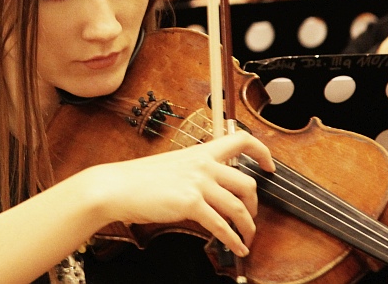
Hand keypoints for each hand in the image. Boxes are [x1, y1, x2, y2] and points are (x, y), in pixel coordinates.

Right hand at [91, 131, 273, 256]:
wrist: (118, 187)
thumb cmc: (139, 179)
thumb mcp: (173, 166)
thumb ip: (194, 172)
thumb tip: (210, 189)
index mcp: (199, 152)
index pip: (240, 140)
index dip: (262, 152)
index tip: (270, 166)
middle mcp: (203, 164)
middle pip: (247, 183)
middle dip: (255, 206)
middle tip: (251, 217)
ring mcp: (198, 183)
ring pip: (239, 207)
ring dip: (248, 228)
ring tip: (246, 239)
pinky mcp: (191, 203)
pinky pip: (221, 226)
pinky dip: (233, 240)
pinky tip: (235, 248)